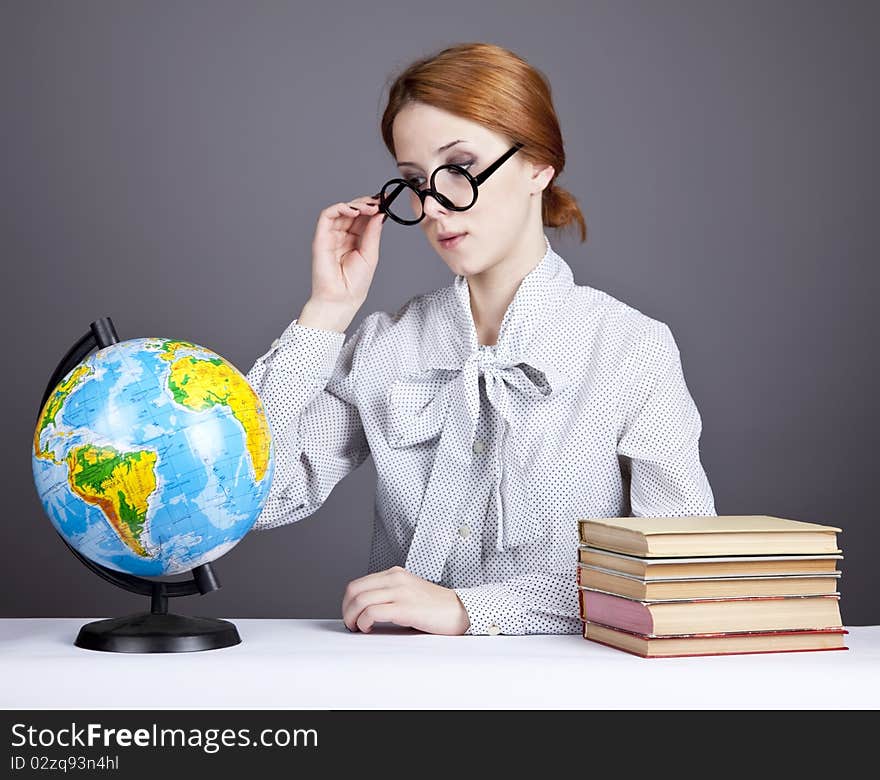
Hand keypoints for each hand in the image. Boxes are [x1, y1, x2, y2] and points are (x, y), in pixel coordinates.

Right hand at [309, 192, 384, 314]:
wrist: (341, 299)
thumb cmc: (355, 284)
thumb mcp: (370, 254)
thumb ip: (373, 233)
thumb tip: (379, 214)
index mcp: (356, 239)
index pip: (364, 217)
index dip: (374, 206)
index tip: (386, 199)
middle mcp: (343, 235)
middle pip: (354, 210)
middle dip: (367, 203)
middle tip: (380, 202)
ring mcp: (331, 235)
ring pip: (341, 210)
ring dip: (356, 204)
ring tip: (370, 207)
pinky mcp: (321, 237)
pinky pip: (327, 215)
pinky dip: (340, 208)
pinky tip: (354, 211)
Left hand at [342, 566, 470, 634]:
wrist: (461, 611)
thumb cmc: (435, 607)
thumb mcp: (408, 592)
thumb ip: (389, 595)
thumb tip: (364, 610)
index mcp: (394, 574)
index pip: (357, 584)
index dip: (347, 602)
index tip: (350, 616)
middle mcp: (395, 579)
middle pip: (354, 591)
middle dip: (346, 610)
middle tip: (351, 625)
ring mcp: (400, 592)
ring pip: (360, 600)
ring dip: (352, 618)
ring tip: (358, 628)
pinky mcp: (405, 607)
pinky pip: (373, 612)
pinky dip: (364, 622)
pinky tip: (368, 628)